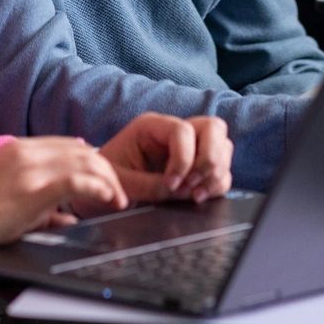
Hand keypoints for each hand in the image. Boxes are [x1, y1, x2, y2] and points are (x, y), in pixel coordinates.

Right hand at [0, 137, 129, 252]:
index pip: (69, 145)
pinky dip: (100, 188)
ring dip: (109, 180)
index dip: (94, 160)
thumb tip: (67, 218)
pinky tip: (109, 199)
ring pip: (86, 161)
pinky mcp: (33, 189)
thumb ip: (40, 204)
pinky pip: (77, 180)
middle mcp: (27, 153)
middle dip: (107, 171)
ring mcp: (30, 169)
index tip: (106, 178)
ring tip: (118, 200)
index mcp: (20, 149)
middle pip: (83, 151)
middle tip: (119, 194)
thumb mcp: (9, 199)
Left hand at [99, 113, 232, 204]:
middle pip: (213, 128)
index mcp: (151, 126)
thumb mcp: (120, 182)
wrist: (100, 191)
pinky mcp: (196, 167)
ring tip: (195, 194)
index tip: (172, 184)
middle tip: (192, 184)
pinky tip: (198, 197)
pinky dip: (217, 184)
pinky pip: (221, 169)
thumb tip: (181, 190)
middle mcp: (174, 133)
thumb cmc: (105, 180)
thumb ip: (149, 185)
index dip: (183, 159)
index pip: (183, 130)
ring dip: (216, 172)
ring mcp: (189, 148)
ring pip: (223, 146)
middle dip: (209, 159)